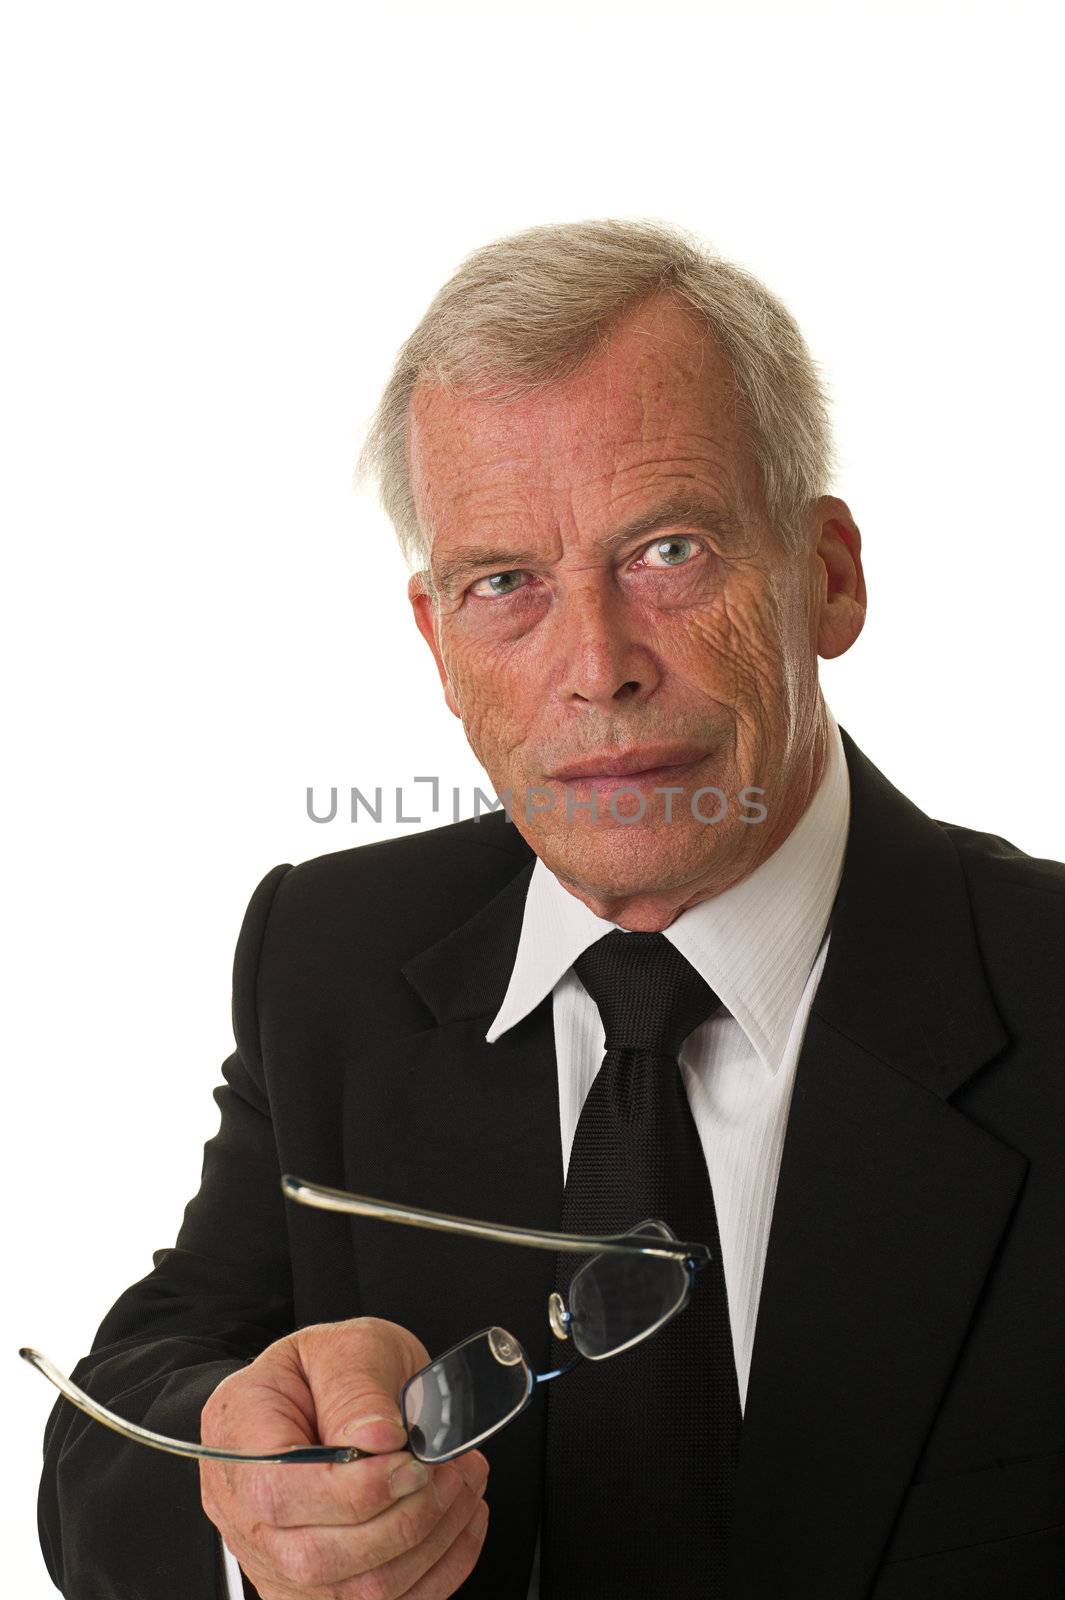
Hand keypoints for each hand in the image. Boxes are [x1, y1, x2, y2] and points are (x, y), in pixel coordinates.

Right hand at [199, 1317, 489, 1598]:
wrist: (323, 1391)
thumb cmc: (327, 1367)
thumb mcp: (345, 1346)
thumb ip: (356, 1390)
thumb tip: (380, 1442)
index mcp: (237, 1434)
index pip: (280, 1493)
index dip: (355, 1491)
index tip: (413, 1464)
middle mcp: (243, 1510)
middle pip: (316, 1560)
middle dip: (404, 1522)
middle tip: (451, 1472)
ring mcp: (275, 1561)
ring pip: (353, 1595)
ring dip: (429, 1545)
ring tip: (463, 1486)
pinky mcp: (315, 1591)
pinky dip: (437, 1572)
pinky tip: (461, 1524)